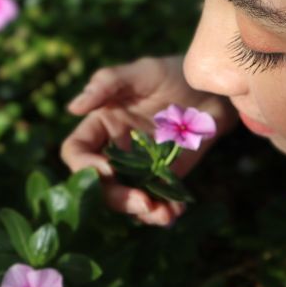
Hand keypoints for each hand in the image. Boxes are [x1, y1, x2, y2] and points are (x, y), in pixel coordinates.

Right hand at [61, 56, 236, 225]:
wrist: (214, 90)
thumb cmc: (174, 73)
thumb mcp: (142, 72)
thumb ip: (107, 84)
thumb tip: (72, 107)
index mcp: (102, 125)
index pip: (77, 151)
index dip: (84, 166)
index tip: (106, 170)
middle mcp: (116, 150)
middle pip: (100, 185)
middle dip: (117, 197)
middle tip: (142, 202)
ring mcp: (140, 168)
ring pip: (127, 199)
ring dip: (142, 212)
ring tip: (163, 214)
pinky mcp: (165, 178)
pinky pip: (157, 201)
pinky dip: (164, 212)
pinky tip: (176, 212)